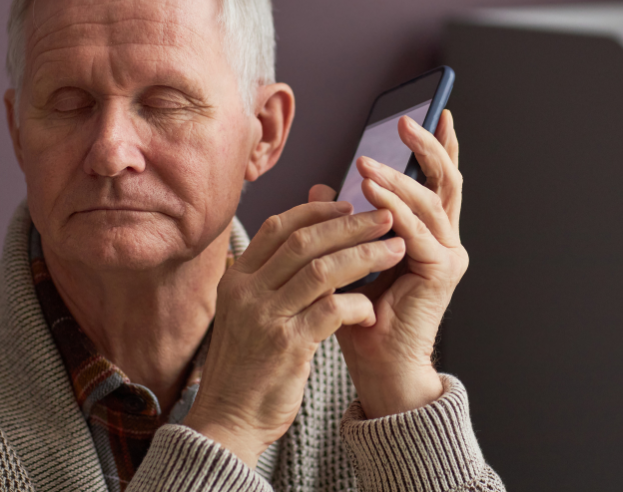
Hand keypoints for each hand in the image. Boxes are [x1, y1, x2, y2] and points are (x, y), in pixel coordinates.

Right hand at [183, 201, 405, 467]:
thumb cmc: (246, 363)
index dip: (316, 210)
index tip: (346, 204)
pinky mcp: (287, 345)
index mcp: (237, 277)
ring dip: (365, 256)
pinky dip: (357, 304)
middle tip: (384, 217)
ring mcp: (266, 316)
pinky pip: (332, 311)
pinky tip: (371, 309)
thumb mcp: (248, 310)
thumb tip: (305, 240)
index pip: (278, 226)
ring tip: (394, 250)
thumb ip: (273, 274)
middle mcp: (247, 290)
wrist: (228, 418)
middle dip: (350, 225)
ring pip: (322, 270)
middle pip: (305, 241)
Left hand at [313, 109, 467, 418]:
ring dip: (397, 178)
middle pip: (445, 181)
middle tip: (405, 123)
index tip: (429, 115)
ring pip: (429, 200)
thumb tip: (320, 189)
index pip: (436, 182)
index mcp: (429, 234)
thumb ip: (341, 222)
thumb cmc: (362, 315)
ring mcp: (448, 255)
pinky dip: (394, 208)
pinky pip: (416, 230)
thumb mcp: (347, 257)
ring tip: (366, 162)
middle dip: (427, 148)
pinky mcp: (441, 271)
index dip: (436, 148)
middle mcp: (445, 240)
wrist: (377, 363)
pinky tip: (371, 192)